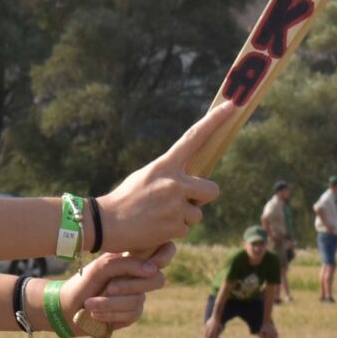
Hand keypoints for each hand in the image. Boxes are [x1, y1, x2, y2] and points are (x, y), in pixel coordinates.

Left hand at [60, 244, 173, 337]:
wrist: (67, 308)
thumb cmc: (84, 283)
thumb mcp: (102, 267)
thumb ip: (127, 263)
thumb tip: (153, 270)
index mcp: (134, 258)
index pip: (165, 251)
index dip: (165, 256)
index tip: (151, 264)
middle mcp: (139, 276)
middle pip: (157, 280)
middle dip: (130, 285)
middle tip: (109, 287)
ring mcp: (137, 296)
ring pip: (138, 300)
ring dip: (110, 303)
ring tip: (89, 304)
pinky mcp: (131, 314)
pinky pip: (131, 314)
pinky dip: (110, 313)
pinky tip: (94, 313)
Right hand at [97, 103, 233, 253]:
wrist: (105, 223)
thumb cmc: (124, 199)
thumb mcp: (146, 176)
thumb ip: (170, 175)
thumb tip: (191, 185)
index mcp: (165, 165)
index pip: (193, 138)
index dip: (214, 121)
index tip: (231, 106)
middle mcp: (174, 183)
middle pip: (212, 189)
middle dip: (202, 197)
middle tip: (184, 201)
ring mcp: (176, 206)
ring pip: (196, 214)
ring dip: (183, 217)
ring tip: (159, 217)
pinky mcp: (175, 226)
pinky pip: (185, 230)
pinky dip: (173, 231)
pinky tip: (155, 228)